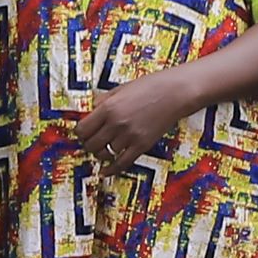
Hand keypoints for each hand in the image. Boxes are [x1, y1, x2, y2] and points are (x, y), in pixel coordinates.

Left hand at [66, 72, 197, 171]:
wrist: (176, 92)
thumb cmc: (151, 86)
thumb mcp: (121, 88)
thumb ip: (103, 101)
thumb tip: (91, 111)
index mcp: (108, 107)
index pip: (82, 129)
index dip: (80, 133)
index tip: (84, 133)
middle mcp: (116, 123)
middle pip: (91, 144)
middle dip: (89, 144)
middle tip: (93, 142)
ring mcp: (129, 136)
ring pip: (105, 154)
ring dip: (102, 153)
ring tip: (104, 149)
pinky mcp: (142, 145)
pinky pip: (122, 163)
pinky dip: (112, 169)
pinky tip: (106, 171)